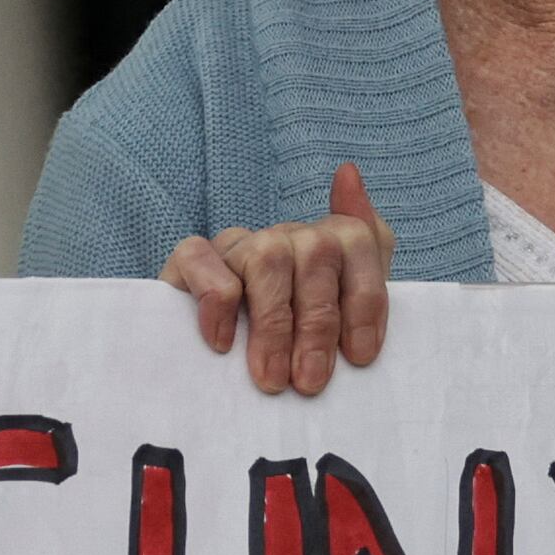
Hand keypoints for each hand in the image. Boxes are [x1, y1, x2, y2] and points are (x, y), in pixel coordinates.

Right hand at [163, 164, 393, 397]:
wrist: (209, 373)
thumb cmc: (288, 352)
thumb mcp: (342, 320)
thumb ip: (366, 254)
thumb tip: (348, 172)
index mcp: (327, 244)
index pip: (360, 240)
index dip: (366, 299)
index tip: (358, 358)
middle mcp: (283, 236)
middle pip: (317, 253)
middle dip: (318, 324)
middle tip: (309, 382)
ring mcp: (236, 245)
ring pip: (267, 257)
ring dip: (274, 324)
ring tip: (270, 378)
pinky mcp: (188, 260)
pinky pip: (202, 259)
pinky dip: (217, 304)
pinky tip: (223, 345)